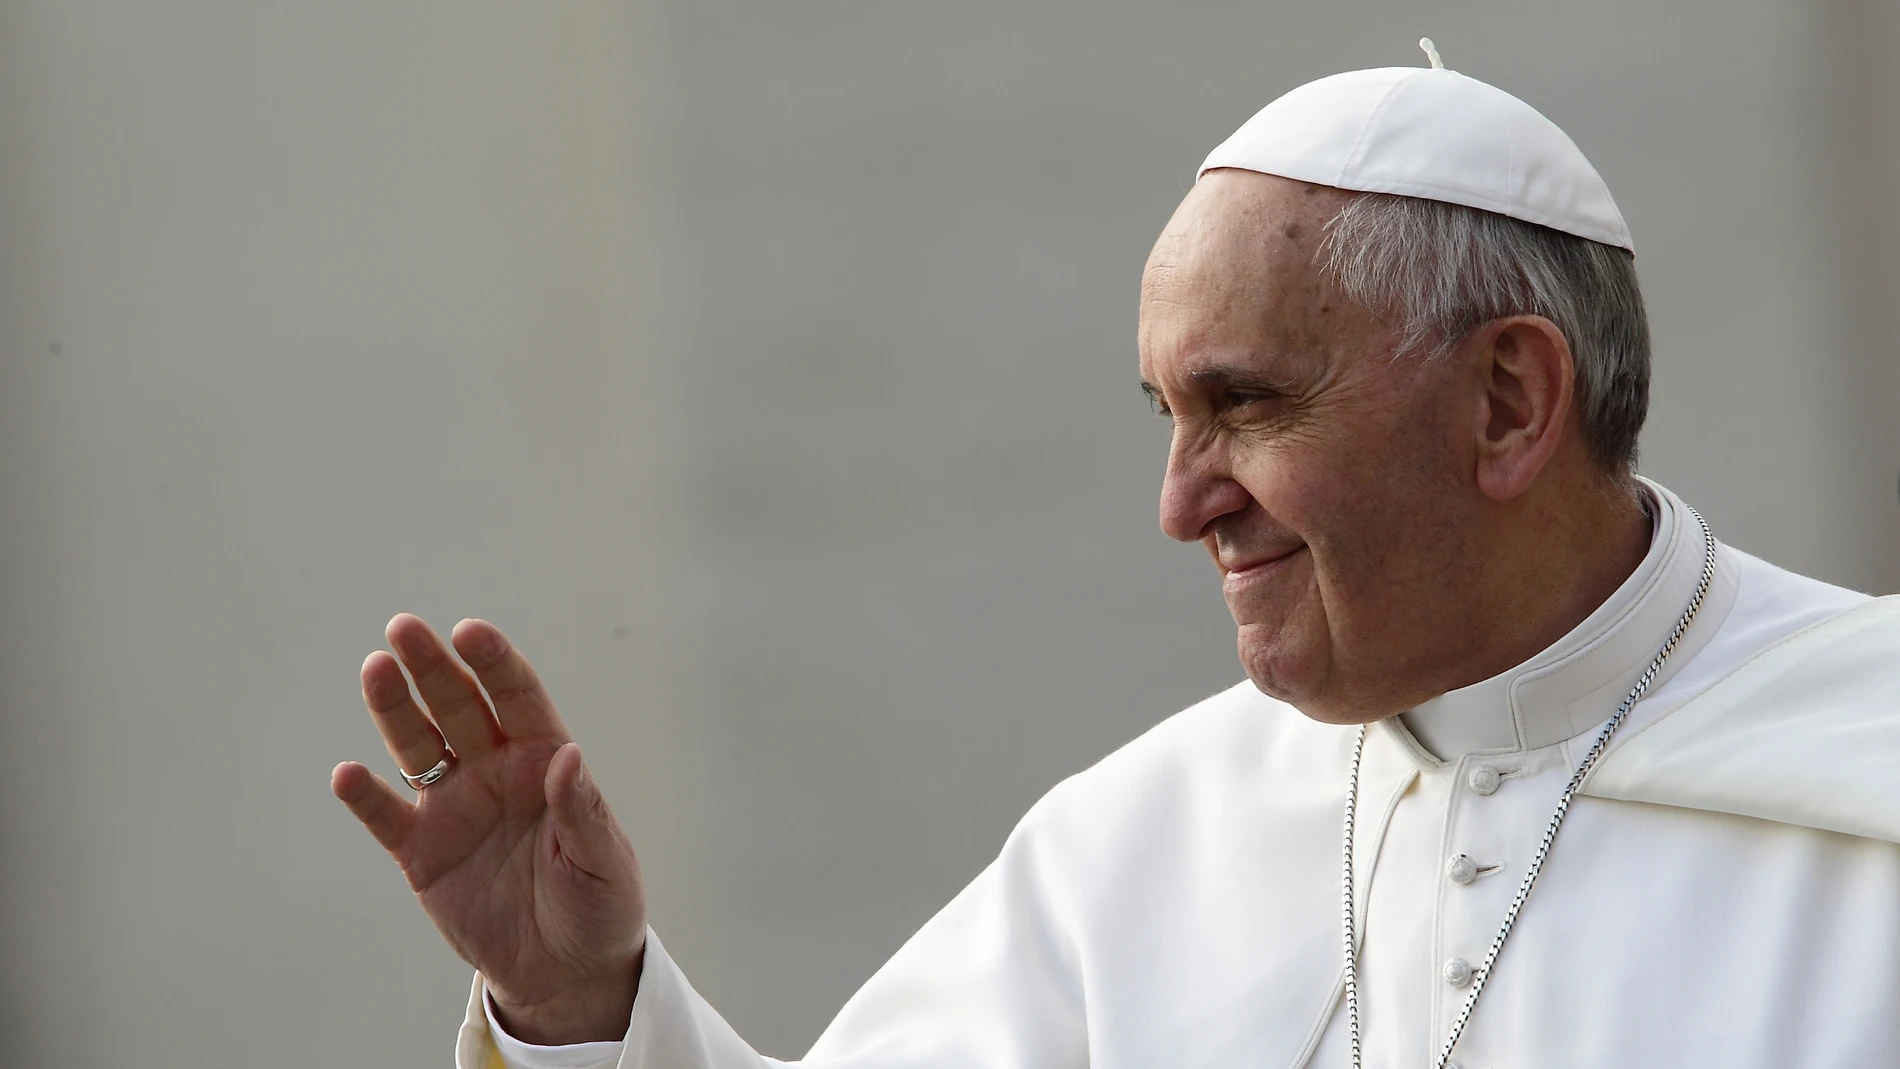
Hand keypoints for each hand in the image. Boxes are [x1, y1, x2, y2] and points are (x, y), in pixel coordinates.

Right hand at [332, 614, 645, 1043]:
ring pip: (419, 747)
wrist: (566, 972)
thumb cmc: (599, 906)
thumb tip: (566, 755)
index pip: (517, 698)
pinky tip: (348, 774)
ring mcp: (455, 808)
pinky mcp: (423, 853)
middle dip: (433, 667)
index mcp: (544, 762)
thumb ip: (582, 809)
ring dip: (395, 710)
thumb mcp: (603, 862)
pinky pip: (388, 818)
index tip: (470, 632)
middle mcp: (495, 772)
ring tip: (375, 669)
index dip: (494, 664)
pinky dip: (366, 797)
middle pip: (458, 707)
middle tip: (403, 628)